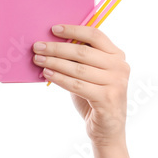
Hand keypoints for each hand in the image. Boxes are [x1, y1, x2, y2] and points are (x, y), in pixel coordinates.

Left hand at [34, 25, 129, 146]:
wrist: (107, 128)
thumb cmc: (93, 95)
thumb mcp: (89, 73)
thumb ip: (78, 58)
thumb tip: (50, 42)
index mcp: (117, 55)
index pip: (95, 35)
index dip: (74, 30)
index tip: (53, 29)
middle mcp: (120, 67)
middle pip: (83, 52)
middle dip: (56, 48)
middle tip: (37, 46)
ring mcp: (116, 83)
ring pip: (78, 68)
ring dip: (54, 62)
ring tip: (38, 59)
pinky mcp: (108, 99)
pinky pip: (77, 85)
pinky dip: (59, 78)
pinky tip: (46, 74)